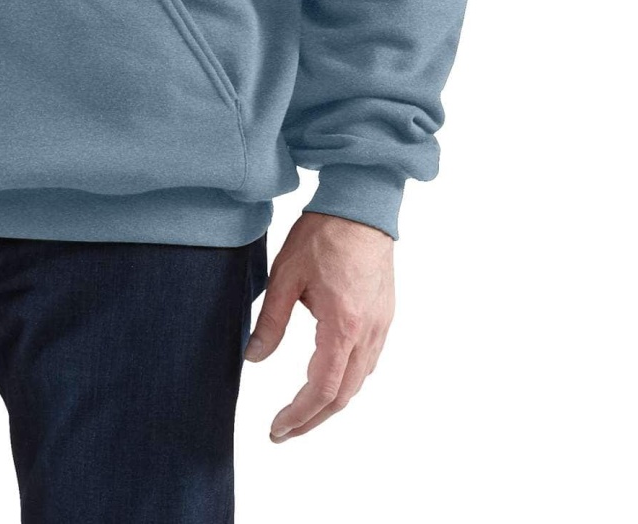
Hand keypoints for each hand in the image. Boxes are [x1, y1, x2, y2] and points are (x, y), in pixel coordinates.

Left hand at [243, 211, 394, 441]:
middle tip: (284, 431)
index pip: (322, 389)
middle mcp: (367, 333)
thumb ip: (270, 321)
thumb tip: (253, 358)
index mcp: (342, 326)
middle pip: (343, 396)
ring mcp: (380, 326)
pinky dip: (346, 380)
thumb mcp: (285, 276)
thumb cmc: (323, 235)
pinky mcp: (383, 316)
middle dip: (313, 419)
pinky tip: (326, 378)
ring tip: (301, 411)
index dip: (299, 416)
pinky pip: (367, 362)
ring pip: (358, 382)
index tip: (276, 429)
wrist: (361, 206)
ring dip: (330, 403)